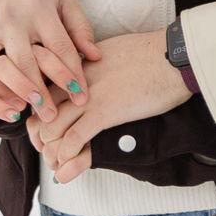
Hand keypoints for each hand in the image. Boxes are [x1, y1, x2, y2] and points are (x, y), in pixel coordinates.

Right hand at [0, 0, 100, 130]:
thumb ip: (80, 28)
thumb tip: (96, 58)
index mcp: (38, 8)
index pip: (59, 47)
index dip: (71, 76)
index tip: (82, 98)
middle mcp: (10, 18)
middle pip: (24, 62)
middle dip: (38, 93)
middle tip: (52, 116)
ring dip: (3, 95)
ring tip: (20, 113)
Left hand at [35, 30, 190, 170]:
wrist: (174, 58)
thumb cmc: (153, 54)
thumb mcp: (114, 51)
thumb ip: (96, 63)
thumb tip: (93, 73)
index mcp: (80, 62)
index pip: (44, 88)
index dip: (41, 111)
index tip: (46, 126)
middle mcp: (77, 78)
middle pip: (41, 110)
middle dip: (41, 134)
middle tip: (50, 148)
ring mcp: (89, 96)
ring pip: (50, 128)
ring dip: (51, 149)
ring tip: (57, 160)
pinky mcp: (104, 113)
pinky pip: (73, 139)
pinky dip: (67, 156)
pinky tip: (68, 165)